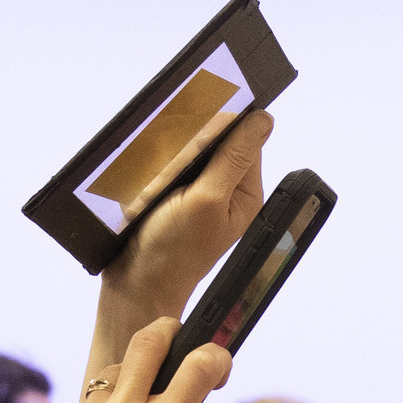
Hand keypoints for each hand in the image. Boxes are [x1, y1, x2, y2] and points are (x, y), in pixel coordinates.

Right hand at [101, 110, 274, 322]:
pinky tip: (153, 187)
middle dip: (192, 148)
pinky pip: (175, 168)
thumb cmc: (173, 248)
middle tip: (174, 174)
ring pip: (192, 154)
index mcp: (246, 193)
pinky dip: (162, 170)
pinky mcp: (180, 198)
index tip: (194, 141)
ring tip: (161, 186)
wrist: (138, 282)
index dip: (220, 130)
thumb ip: (233, 158)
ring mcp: (204, 195)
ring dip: (173, 159)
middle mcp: (229, 193)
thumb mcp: (207, 198)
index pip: (244, 140)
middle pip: (218, 143)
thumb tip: (263, 120)